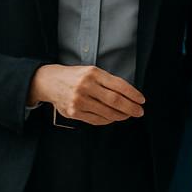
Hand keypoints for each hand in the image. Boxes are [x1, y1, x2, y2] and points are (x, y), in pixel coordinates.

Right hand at [27, 64, 144, 124]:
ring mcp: (79, 101)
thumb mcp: (90, 71)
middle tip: (139, 112)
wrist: (49, 82)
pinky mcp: (74, 112)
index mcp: (93, 73)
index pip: (119, 85)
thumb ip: (107, 82)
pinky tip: (113, 118)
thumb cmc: (74, 76)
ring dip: (121, 116)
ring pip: (107, 113)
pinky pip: (97, 120)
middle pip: (115, 101)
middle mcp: (86, 86)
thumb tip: (129, 96)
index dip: (133, 94)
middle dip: (131, 108)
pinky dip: (108, 120)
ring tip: (127, 115)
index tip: (142, 100)